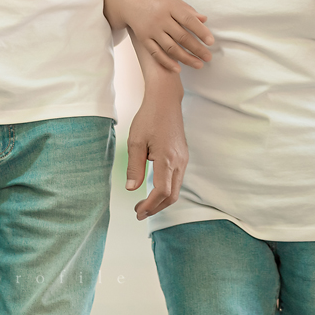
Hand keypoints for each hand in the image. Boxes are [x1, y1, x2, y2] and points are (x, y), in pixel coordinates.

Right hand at [107, 0, 212, 69]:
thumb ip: (187, 10)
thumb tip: (204, 20)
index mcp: (169, 6)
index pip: (188, 20)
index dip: (201, 31)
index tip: (211, 42)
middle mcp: (160, 18)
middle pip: (181, 36)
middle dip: (197, 49)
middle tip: (209, 58)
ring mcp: (150, 29)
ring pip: (170, 48)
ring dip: (185, 58)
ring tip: (198, 65)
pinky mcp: (143, 38)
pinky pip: (156, 53)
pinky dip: (166, 62)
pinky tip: (178, 69)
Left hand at [125, 74, 187, 219]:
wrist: (166, 101)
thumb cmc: (149, 118)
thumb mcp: (135, 141)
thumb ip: (134, 167)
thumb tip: (131, 189)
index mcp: (167, 159)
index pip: (161, 191)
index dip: (150, 205)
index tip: (138, 211)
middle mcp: (179, 162)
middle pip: (171, 195)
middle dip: (156, 208)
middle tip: (139, 213)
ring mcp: (183, 159)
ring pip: (176, 189)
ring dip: (161, 200)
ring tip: (144, 205)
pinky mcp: (183, 156)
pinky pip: (177, 179)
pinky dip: (166, 190)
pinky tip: (153, 190)